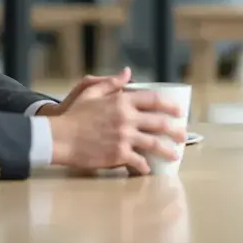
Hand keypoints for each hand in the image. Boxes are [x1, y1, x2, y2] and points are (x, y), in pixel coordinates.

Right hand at [48, 69, 187, 173]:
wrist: (60, 137)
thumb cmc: (73, 114)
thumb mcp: (91, 91)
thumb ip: (112, 82)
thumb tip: (128, 72)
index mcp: (122, 101)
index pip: (154, 100)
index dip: (170, 105)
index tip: (180, 111)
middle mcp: (127, 118)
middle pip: (159, 123)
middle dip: (175, 130)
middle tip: (183, 135)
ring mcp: (124, 138)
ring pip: (154, 144)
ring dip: (167, 150)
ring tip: (175, 155)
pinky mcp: (118, 155)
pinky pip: (138, 161)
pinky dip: (145, 166)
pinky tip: (150, 169)